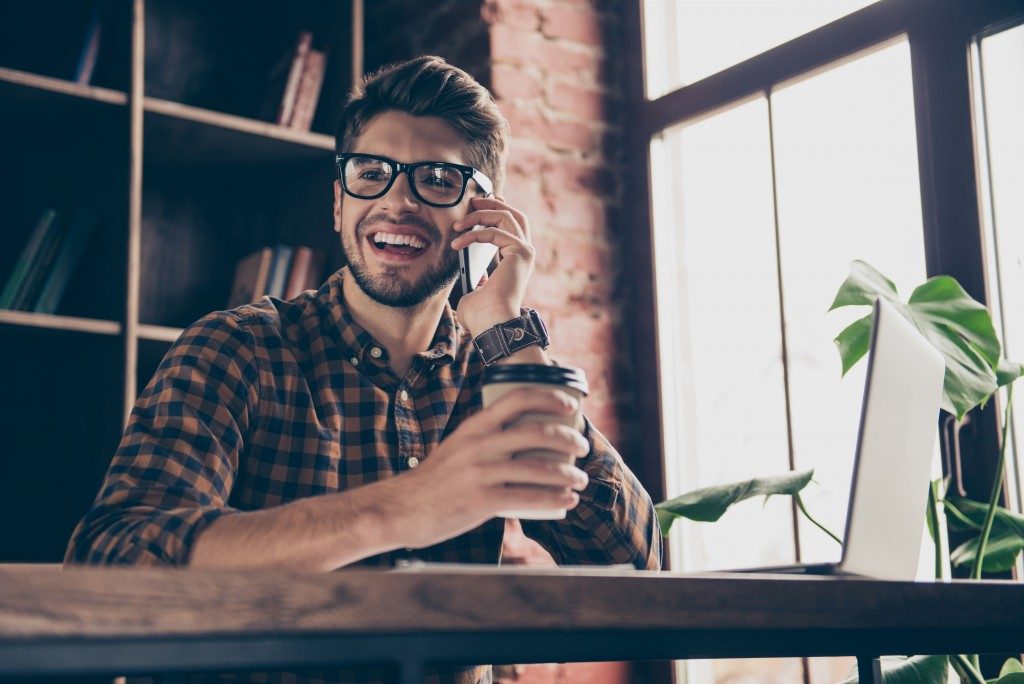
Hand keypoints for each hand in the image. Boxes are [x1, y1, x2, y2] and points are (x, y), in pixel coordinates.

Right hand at [381, 388, 589, 549]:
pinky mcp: (480, 500)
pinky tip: (568, 500)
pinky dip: (553, 498)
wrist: (401, 507)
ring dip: (568, 473)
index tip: (571, 407)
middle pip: (536, 432)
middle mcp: (479, 444)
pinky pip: (527, 497)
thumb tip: (529, 436)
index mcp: (475, 425)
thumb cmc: (438, 478)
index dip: (549, 398)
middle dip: (568, 439)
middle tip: (582, 448)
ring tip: (581, 479)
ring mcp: (479, 472)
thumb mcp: (460, 445)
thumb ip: (488, 438)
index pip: (518, 398)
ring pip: (537, 467)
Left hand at [452, 195, 533, 335]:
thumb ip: (477, 280)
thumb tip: (477, 276)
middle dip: (491, 203)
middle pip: (513, 215)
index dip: (496, 211)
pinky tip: (457, 243)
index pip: (510, 226)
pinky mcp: (521, 252)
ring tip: (458, 223)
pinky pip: (494, 231)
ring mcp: (525, 251)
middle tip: (471, 202)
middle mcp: (524, 253)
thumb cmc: (482, 315)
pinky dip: (473, 234)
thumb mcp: (474, 291)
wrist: (492, 324)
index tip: (477, 205)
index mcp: (516, 260)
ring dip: (480, 214)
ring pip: (505, 216)